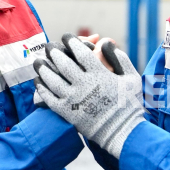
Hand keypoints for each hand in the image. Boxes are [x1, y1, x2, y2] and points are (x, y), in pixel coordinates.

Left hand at [32, 33, 144, 158]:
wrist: (123, 133)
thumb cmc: (129, 104)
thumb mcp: (131, 77)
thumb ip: (119, 57)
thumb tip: (105, 42)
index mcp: (100, 74)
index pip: (81, 52)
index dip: (71, 41)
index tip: (66, 37)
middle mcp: (84, 85)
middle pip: (63, 63)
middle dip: (54, 51)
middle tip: (49, 46)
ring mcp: (74, 99)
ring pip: (52, 79)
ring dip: (43, 68)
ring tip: (38, 61)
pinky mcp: (67, 113)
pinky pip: (49, 97)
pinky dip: (42, 87)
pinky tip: (38, 81)